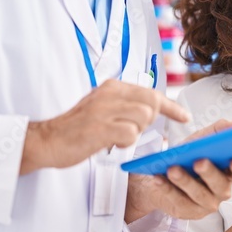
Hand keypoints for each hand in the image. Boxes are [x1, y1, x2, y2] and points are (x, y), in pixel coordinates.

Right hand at [20, 79, 188, 173]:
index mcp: (111, 87)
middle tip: (131, 130)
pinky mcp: (99, 127)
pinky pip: (130, 134)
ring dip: (135, 132)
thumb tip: (150, 109)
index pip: (151, 92)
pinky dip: (125, 143)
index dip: (171, 106)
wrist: (48, 140)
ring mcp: (104, 110)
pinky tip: (111, 143)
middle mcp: (109, 94)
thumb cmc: (76, 129)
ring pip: (143, 118)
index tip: (184, 116)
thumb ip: (124, 105)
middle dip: (149, 121)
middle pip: (151, 102)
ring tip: (116, 137)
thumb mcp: (101, 107)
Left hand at [125, 120, 231, 221]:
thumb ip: (218, 131)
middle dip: (210, 173)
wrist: (163, 174)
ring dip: (185, 181)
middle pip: (220, 185)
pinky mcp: (188, 211)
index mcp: (230, 172)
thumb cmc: (188, 157)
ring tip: (173, 169)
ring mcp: (206, 203)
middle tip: (199, 161)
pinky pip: (178, 201)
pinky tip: (159, 178)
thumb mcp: (202, 140)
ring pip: (198, 194)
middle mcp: (222, 190)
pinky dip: (168, 189)